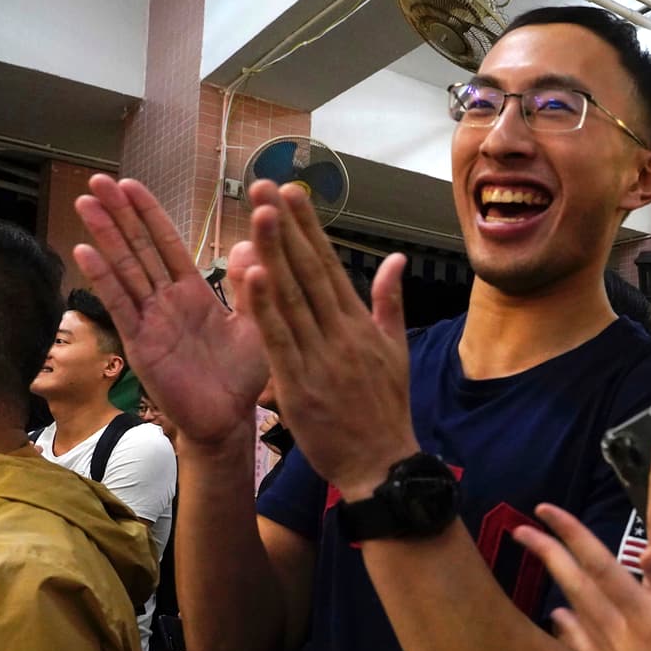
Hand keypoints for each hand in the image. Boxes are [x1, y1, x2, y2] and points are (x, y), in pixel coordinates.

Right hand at [73, 176, 267, 446]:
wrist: (228, 418)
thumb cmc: (243, 375)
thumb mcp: (256, 323)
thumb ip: (250, 286)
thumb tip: (254, 243)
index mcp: (194, 293)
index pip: (167, 244)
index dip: (149, 214)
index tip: (131, 185)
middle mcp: (167, 301)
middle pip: (138, 249)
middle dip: (119, 214)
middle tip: (98, 179)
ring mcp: (150, 320)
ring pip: (125, 270)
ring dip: (105, 236)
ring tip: (85, 202)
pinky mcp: (141, 342)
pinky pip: (120, 306)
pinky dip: (103, 279)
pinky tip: (85, 251)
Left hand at [238, 181, 416, 499]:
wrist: (382, 464)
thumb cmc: (386, 411)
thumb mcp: (397, 352)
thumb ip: (390, 303)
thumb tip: (397, 260)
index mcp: (361, 324)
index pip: (330, 265)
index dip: (308, 228)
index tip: (290, 192)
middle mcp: (341, 333)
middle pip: (309, 271)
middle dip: (285, 227)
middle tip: (264, 186)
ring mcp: (321, 357)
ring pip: (292, 297)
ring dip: (273, 252)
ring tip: (256, 213)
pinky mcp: (300, 384)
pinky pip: (280, 339)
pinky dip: (265, 307)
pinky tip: (253, 273)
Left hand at [513, 444, 650, 650]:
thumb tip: (647, 550)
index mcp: (646, 625)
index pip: (600, 568)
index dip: (572, 535)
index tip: (545, 509)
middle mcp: (624, 646)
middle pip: (578, 591)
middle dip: (551, 555)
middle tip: (522, 529)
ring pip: (580, 618)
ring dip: (560, 587)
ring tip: (542, 567)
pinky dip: (570, 631)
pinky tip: (563, 623)